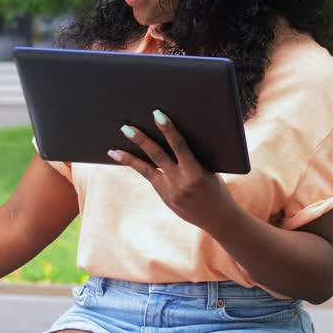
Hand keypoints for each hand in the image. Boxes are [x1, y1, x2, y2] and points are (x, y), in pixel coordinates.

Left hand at [109, 109, 239, 230]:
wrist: (218, 218)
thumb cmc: (217, 188)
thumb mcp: (209, 171)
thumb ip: (192, 158)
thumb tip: (171, 138)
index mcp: (196, 173)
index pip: (180, 146)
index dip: (169, 129)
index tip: (157, 114)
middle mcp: (181, 182)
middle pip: (157, 156)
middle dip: (141, 140)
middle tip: (125, 127)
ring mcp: (171, 192)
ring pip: (146, 170)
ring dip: (129, 158)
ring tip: (114, 149)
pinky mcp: (165, 197)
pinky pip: (149, 178)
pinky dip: (137, 167)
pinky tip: (124, 159)